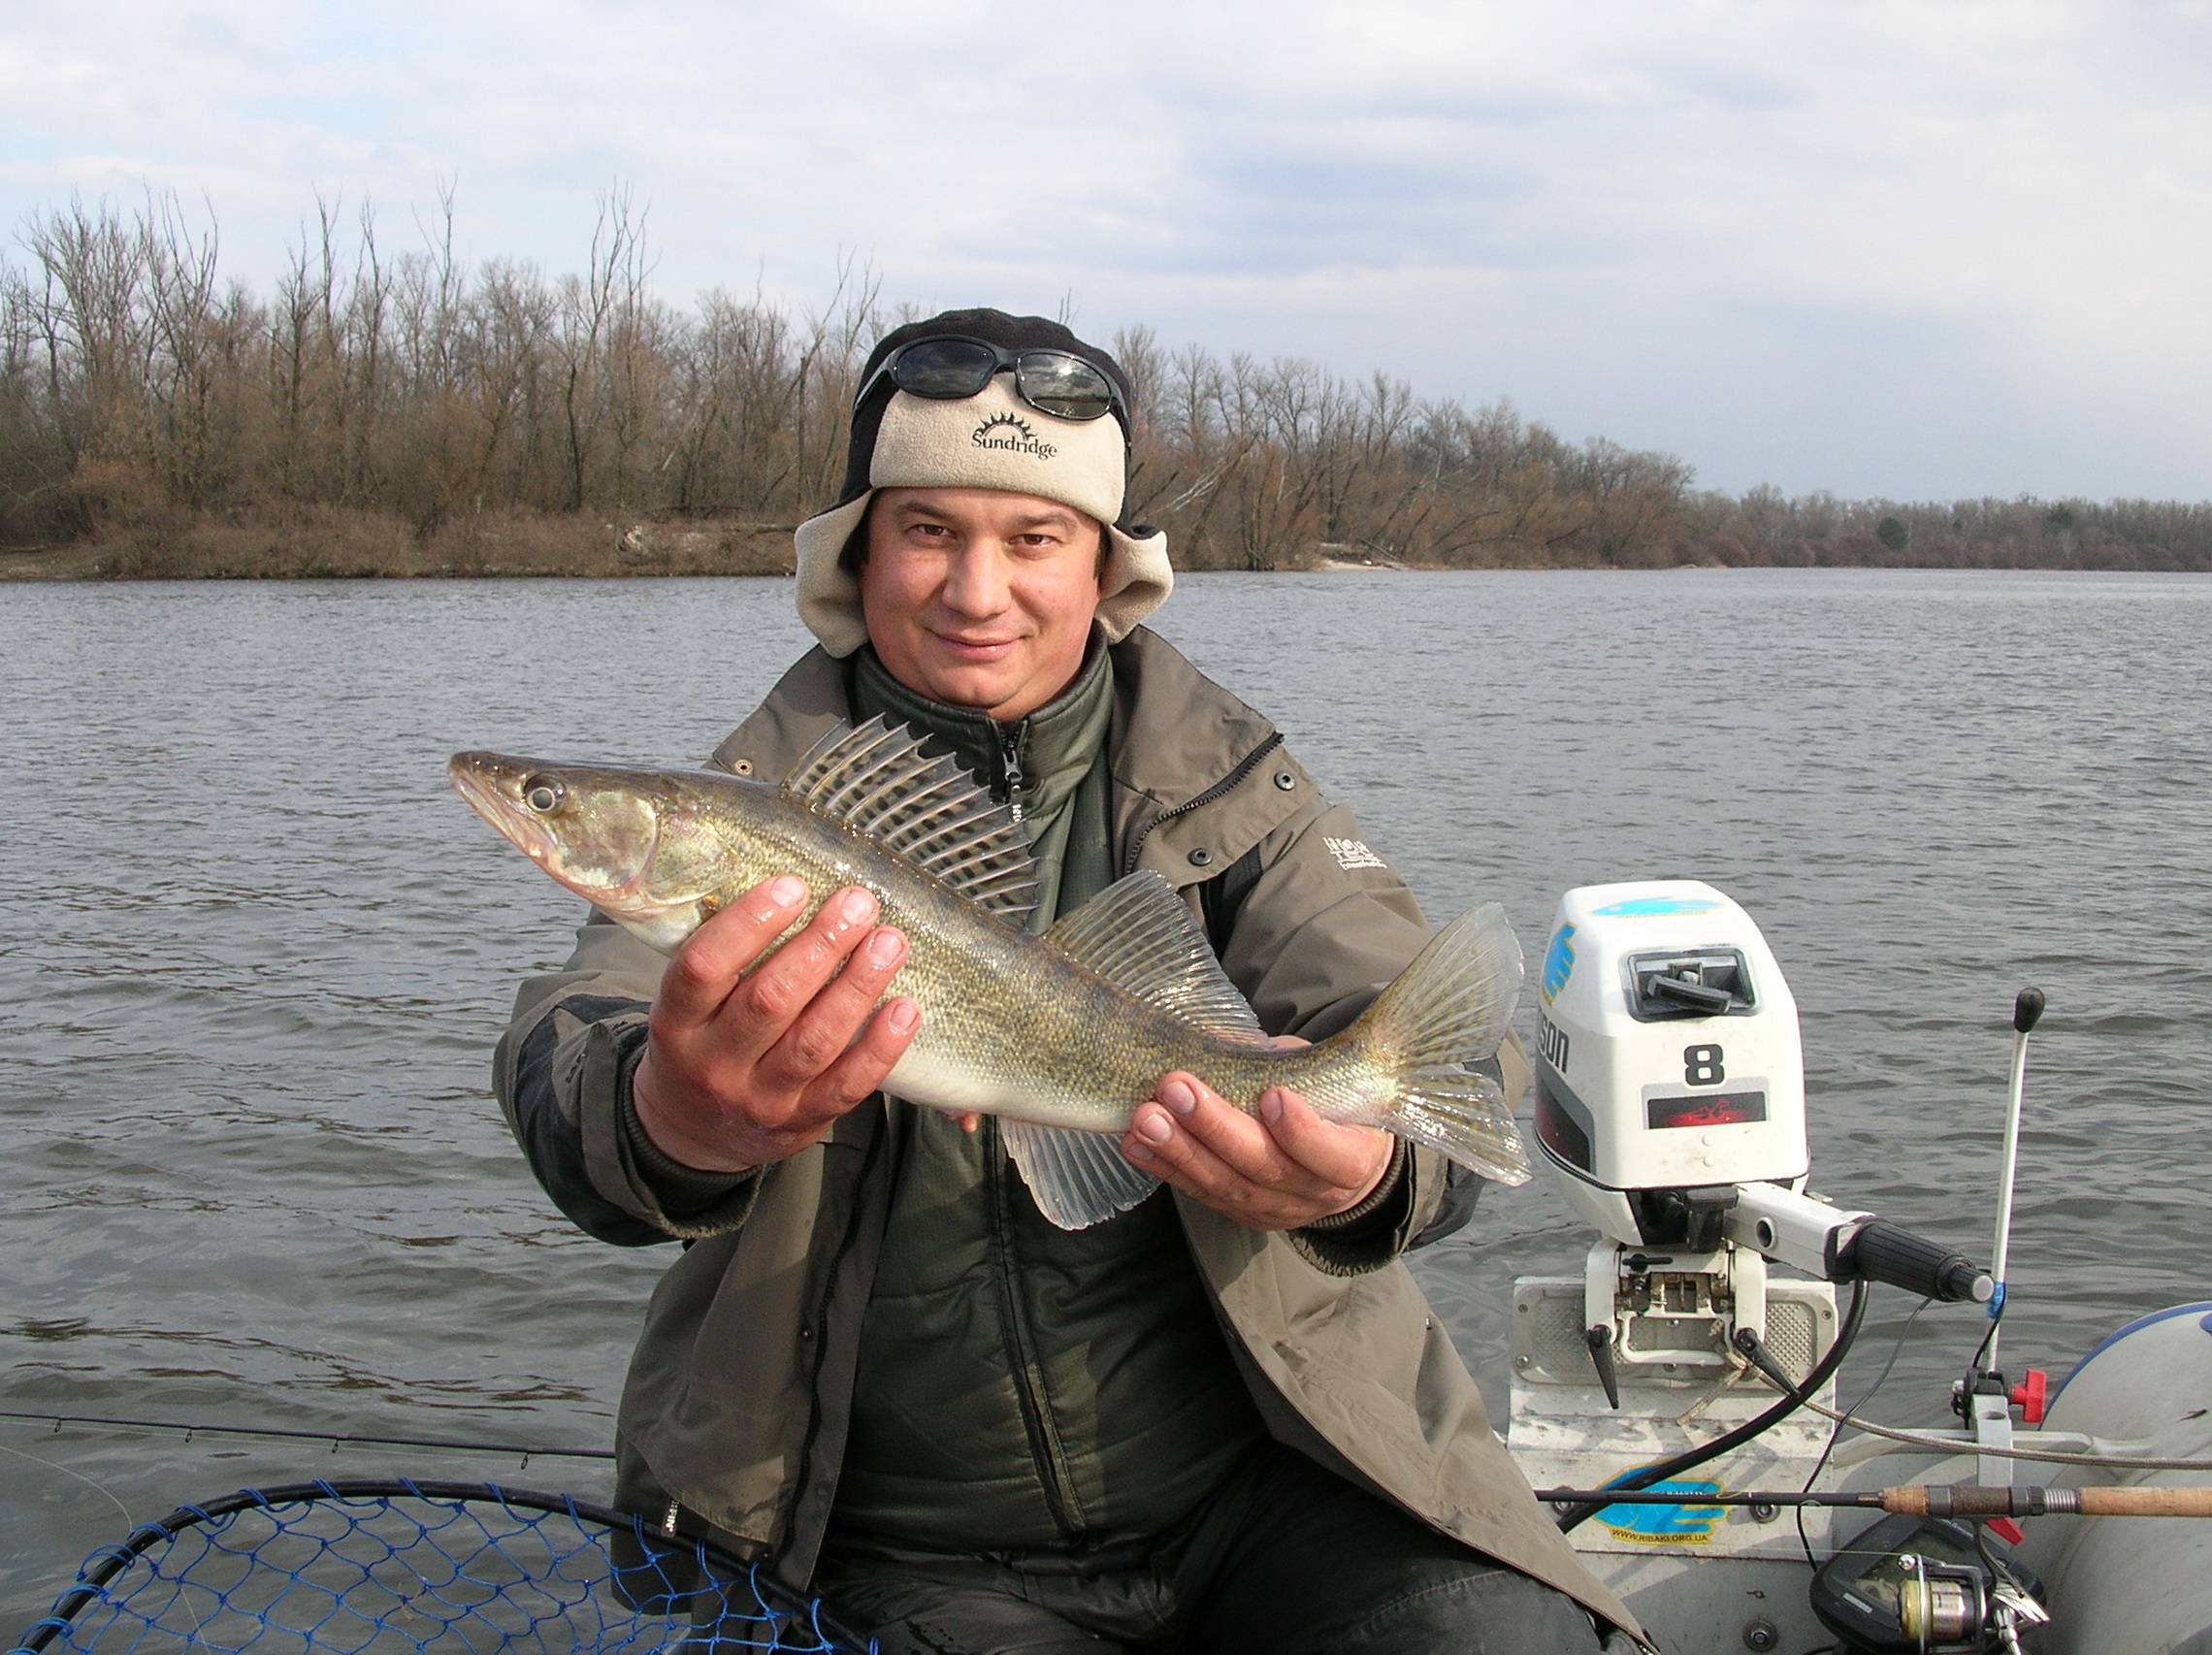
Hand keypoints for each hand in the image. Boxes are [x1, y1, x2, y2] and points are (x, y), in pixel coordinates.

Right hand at [630, 876, 919, 1171]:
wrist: (695, 1133)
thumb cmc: (703, 1044)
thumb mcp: (689, 1005)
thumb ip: (726, 959)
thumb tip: (791, 883)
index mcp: (678, 1023)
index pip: (703, 967)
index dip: (748, 923)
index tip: (793, 886)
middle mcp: (715, 1063)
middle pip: (770, 1000)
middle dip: (820, 946)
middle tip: (857, 903)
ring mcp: (761, 1098)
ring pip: (814, 1040)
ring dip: (857, 986)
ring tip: (889, 943)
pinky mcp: (803, 1121)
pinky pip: (848, 1085)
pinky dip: (880, 1047)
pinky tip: (905, 1009)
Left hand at [1119, 1042, 1394, 1229]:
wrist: (1339, 1163)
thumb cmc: (1334, 1108)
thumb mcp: (1332, 1083)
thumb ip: (1294, 1067)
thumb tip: (1232, 1040)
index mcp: (1353, 1160)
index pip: (1331, 1156)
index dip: (1301, 1131)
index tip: (1273, 1095)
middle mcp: (1312, 1194)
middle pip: (1263, 1167)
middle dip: (1215, 1128)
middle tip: (1177, 1089)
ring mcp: (1272, 1208)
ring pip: (1223, 1184)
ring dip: (1179, 1148)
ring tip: (1145, 1117)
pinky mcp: (1238, 1212)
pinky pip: (1198, 1192)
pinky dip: (1164, 1166)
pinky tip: (1135, 1144)